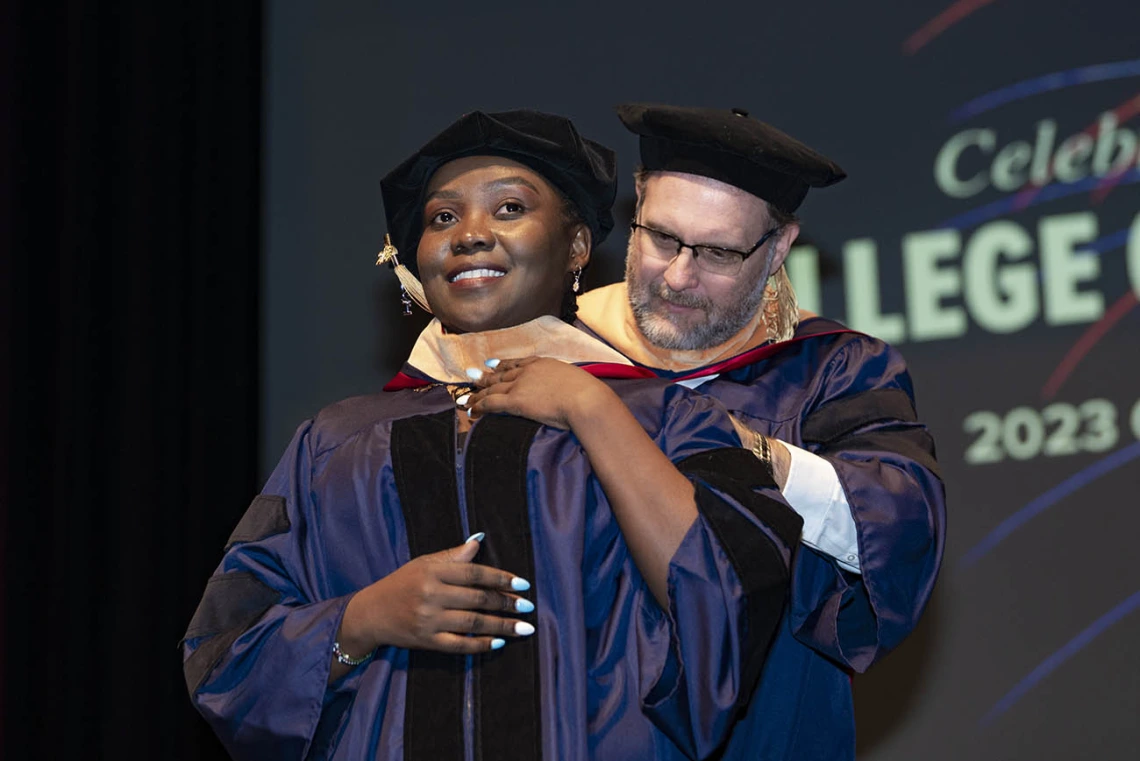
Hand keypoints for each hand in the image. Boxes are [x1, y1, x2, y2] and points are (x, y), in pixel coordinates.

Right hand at [340, 535, 534, 655]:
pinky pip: (459, 645)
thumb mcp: (424, 563)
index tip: (523, 585)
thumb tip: (479, 540)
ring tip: (524, 628)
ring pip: (473, 622)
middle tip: (528, 607)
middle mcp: (431, 594)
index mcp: (432, 571)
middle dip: (506, 603)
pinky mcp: (426, 641)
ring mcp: (428, 620)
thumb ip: (453, 556)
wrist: (372, 613)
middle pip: (477, 599)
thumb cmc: (401, 583)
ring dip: (502, 626)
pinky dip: (480, 644)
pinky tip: (499, 642)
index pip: (474, 574)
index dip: (501, 578)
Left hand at [466, 357, 613, 429]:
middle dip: (485, 378)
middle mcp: (528, 371)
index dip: (503, 365)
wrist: (586, 400)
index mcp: (543, 363)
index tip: (492, 364)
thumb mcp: (576, 382)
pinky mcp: (516, 401)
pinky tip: (471, 411)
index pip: (517, 363)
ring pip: (492, 389)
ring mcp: (521, 385)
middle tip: (471, 377)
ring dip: (477, 395)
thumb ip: (565, 384)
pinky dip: (479, 406)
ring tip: (466, 399)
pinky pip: (491, 403)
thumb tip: (570, 393)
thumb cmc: (589, 395)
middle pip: (501, 375)